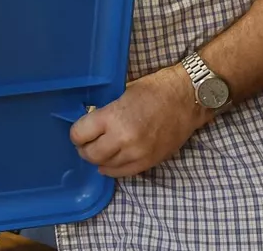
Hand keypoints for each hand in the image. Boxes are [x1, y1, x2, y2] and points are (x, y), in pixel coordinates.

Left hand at [69, 64, 208, 177]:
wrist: (187, 99)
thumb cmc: (155, 89)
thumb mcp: (122, 94)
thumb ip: (105, 112)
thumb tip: (89, 122)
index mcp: (113, 117)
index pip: (80, 134)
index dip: (76, 133)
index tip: (78, 131)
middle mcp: (123, 139)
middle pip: (90, 154)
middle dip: (84, 148)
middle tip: (85, 142)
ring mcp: (137, 154)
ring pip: (105, 166)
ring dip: (98, 159)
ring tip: (99, 150)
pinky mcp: (149, 162)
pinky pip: (123, 173)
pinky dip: (113, 168)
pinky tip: (110, 161)